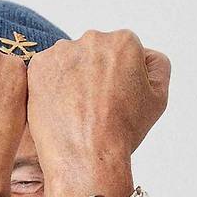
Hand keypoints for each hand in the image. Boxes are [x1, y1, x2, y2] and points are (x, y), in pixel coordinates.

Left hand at [26, 29, 170, 196]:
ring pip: (68, 62)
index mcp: (125, 42)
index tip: (113, 100)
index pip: (121, 53)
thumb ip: (157, 67)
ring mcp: (62, 52)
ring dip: (71, 79)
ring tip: (75, 112)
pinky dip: (50, 87)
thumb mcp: (158, 99)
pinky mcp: (38, 67)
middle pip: (94, 54)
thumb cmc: (122, 132)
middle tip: (94, 108)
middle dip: (94, 76)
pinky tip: (58, 109)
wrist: (86, 156)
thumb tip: (144, 56)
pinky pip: (45, 72)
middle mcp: (93, 39)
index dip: (118, 79)